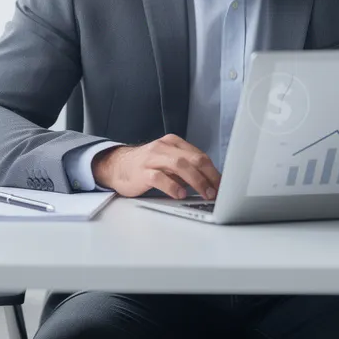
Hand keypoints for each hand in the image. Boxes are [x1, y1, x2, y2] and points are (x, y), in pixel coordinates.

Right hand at [91, 134, 220, 199]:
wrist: (116, 166)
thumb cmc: (145, 166)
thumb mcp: (167, 162)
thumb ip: (185, 169)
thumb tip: (209, 183)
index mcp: (173, 143)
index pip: (199, 155)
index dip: (213, 171)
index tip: (222, 185)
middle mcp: (164, 147)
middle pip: (193, 159)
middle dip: (209, 176)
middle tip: (216, 191)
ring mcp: (152, 158)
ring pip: (180, 165)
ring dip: (196, 181)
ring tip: (205, 193)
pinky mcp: (142, 171)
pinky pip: (160, 177)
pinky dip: (173, 186)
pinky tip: (180, 195)